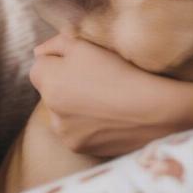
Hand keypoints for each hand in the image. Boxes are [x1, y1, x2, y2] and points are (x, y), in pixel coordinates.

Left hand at [29, 34, 192, 156]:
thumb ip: (59, 43)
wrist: (152, 110)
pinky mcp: (80, 148)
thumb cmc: (122, 71)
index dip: (60, 59)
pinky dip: (88, 124)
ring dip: (75, 105)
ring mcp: (64, 133)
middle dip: (65, 83)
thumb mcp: (89, 45)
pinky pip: (77, 131)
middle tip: (98, 77)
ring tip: (107, 98)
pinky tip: (110, 116)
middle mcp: (50, 110)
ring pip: (63, 112)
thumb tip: (39, 52)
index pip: (40, 65)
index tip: (83, 59)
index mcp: (49, 81)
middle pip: (50, 89)